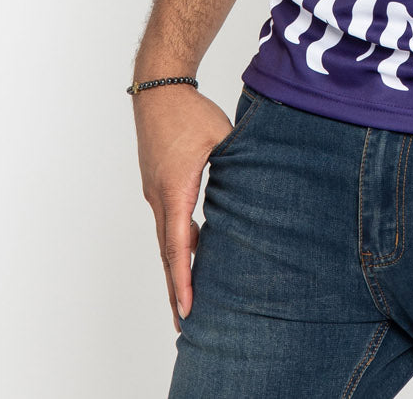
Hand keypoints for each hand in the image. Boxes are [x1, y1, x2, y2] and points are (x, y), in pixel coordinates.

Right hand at [133, 87, 233, 331]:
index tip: (187, 309)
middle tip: (184, 324)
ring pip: (166, 240)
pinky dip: (176, 246)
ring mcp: (155, 192)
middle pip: (167, 253)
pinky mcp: (157, 185)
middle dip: (176, 289)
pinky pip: (167, 222)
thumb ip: (237, 167)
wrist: (157, 89)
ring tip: (185, 301)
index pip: (179, 245)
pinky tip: (192, 254)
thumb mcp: (221, 137)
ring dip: (175, 270)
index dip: (184, 280)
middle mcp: (160, 197)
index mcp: (175, 189)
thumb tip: (257, 191)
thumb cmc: (189, 111)